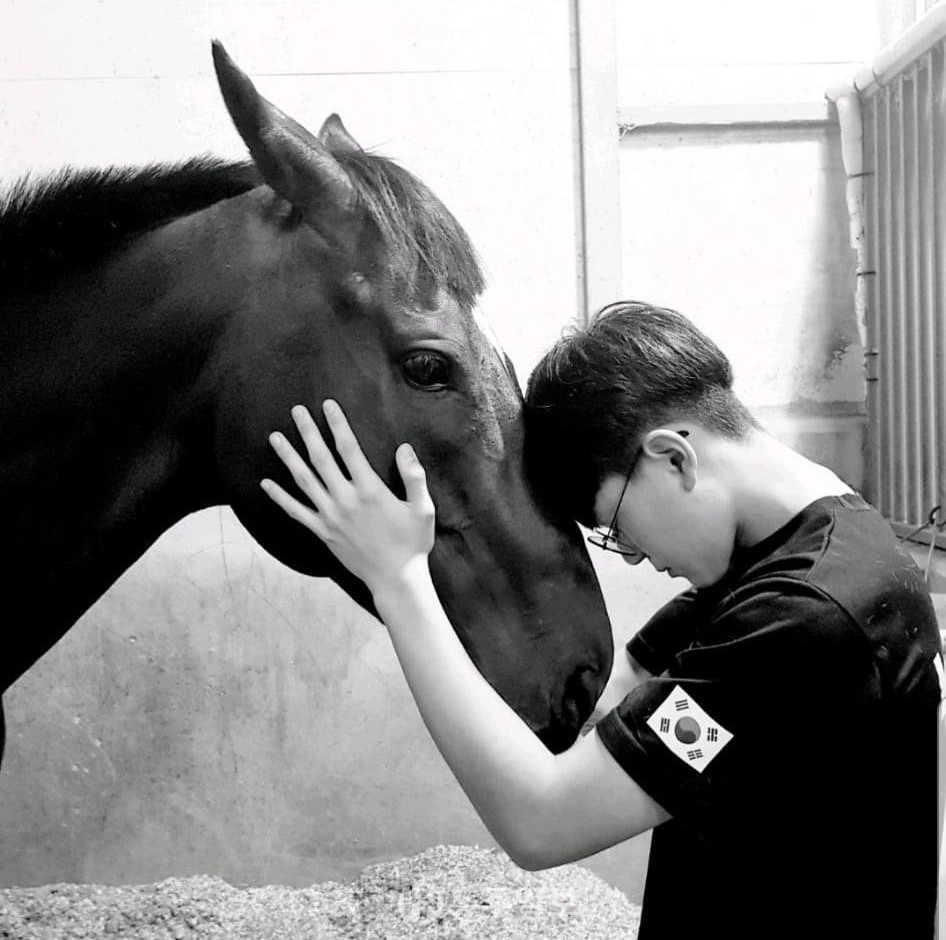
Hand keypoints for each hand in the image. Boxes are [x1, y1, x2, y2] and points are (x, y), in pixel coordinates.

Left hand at [260, 400, 435, 596]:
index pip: (349, 448)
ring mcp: (331, 516)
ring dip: (288, 457)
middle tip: (296, 410)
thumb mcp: (423, 508)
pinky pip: (296, 512)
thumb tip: (404, 448)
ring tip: (274, 437)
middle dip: (307, 431)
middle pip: (321, 458)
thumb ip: (414, 476)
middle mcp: (346, 500)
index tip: (328, 405)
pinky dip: (280, 498)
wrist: (395, 578)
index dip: (337, 424)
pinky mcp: (323, 532)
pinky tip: (266, 484)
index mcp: (370, 489)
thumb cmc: (413, 542)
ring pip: (304, 480)